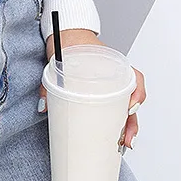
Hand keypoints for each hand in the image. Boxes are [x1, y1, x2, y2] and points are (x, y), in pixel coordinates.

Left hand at [38, 29, 145, 149]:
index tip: (130, 109)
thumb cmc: (69, 44)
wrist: (66, 35)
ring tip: (121, 145)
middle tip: (125, 140)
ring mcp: (111, 86)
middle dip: (132, 123)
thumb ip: (50, 84)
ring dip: (126, 127)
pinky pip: (114, 109)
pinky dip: (115, 124)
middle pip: (132, 101)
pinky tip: (113, 137)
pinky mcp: (103, 93)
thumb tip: (44, 106)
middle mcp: (116, 76)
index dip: (136, 95)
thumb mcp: (59, 59)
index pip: (134, 79)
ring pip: (125, 108)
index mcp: (111, 64)